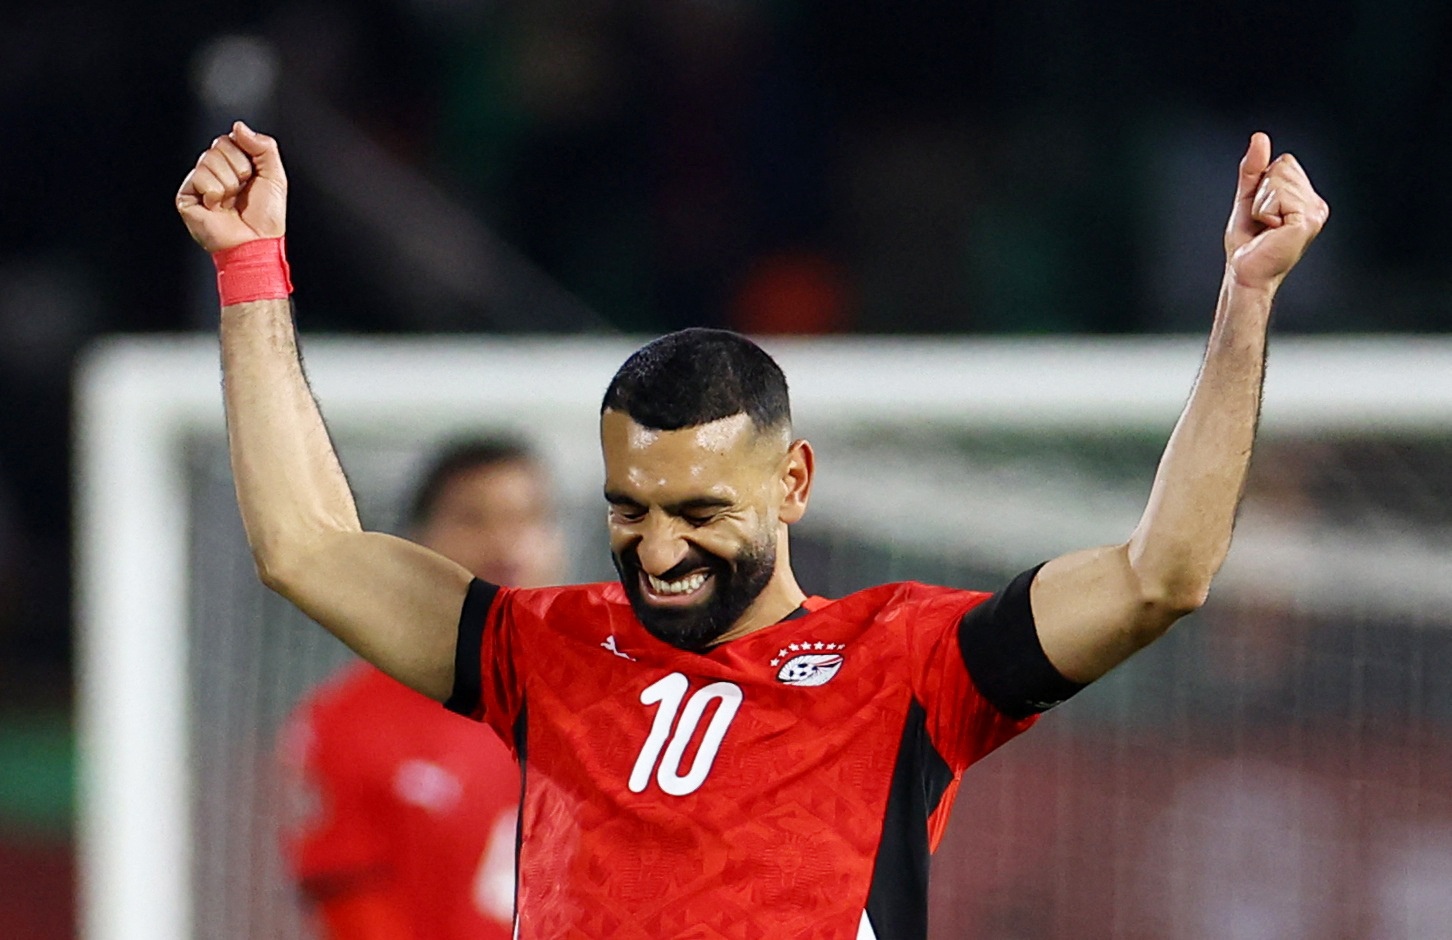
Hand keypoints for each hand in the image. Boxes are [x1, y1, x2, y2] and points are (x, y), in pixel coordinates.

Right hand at [176, 121, 287, 252]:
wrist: (255, 242)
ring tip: (231, 201)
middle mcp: (216, 171)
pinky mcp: (187, 195)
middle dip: (238, 168)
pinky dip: (214, 193)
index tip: (254, 175)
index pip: (233, 138)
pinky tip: (218, 207)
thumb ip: (263, 146)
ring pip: (209, 159)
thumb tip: (239, 126)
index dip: (246, 154)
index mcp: (236, 165)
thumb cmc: (266, 218)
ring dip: (228, 183)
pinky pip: (199, 176)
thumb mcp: (275, 176)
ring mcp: (200, 183)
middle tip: (242, 191)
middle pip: (219, 144)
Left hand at [1224, 132, 1328, 291]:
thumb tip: (1260, 137)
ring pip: (1279, 180)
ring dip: (1261, 204)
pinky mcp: (1306, 221)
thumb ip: (1254, 168)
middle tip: (1263, 222)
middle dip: (1261, 193)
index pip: (1285, 161)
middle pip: (1283, 166)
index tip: (1263, 210)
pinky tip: (1272, 231)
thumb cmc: (1248, 241)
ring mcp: (1315, 213)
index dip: (1263, 183)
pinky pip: (1277, 196)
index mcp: (1307, 197)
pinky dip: (1264, 212)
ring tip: (1267, 228)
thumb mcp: (1248, 197)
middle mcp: (1316, 204)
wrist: (1245, 270)